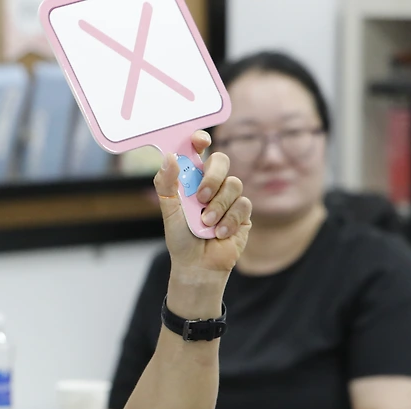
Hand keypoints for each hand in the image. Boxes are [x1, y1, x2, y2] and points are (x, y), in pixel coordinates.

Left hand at [155, 131, 251, 277]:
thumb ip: (167, 185)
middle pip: (221, 161)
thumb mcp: (169, 211)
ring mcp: (229, 197)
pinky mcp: (242, 213)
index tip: (200, 140)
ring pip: (234, 184)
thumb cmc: (181, 239)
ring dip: (218, 206)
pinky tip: (220, 234)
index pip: (198, 151)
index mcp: (192, 179)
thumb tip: (170, 157)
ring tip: (206, 224)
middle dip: (212, 177)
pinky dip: (229, 220)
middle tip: (201, 197)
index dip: (200, 140)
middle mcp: (212, 184)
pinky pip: (243, 205)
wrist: (198, 266)